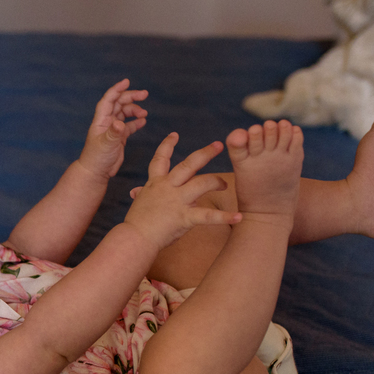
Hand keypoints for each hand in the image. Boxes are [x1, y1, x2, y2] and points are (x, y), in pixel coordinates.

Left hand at [76, 79, 147, 180]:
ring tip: (144, 114)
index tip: (127, 82)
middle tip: (144, 94)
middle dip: (131, 97)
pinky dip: (136, 122)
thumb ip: (114, 134)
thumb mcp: (106, 145)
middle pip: (119, 103)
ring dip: (135, 110)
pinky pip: (129, 125)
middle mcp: (107, 122)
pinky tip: (143, 121)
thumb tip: (120, 123)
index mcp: (101, 120)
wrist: (96, 173)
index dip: (117, 90)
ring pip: (125, 113)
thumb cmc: (96, 158)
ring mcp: (113, 129)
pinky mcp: (119, 137)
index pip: (108, 100)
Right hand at [123, 133, 240, 248]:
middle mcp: (168, 187)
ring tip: (225, 184)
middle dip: (205, 153)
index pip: (160, 159)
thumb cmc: (135, 224)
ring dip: (217, 181)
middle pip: (188, 164)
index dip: (166, 145)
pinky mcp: (184, 217)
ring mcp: (177, 201)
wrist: (134, 239)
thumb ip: (141, 195)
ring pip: (202, 183)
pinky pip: (208, 216)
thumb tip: (135, 192)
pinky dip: (226, 217)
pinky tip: (239, 217)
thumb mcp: (139, 204)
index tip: (174, 134)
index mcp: (156, 183)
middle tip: (218, 145)